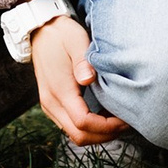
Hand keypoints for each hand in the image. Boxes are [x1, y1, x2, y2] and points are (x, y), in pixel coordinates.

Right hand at [29, 16, 126, 146]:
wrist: (41, 31)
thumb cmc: (62, 34)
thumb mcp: (75, 40)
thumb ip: (82, 61)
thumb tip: (88, 79)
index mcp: (59, 89)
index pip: (83, 122)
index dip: (106, 126)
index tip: (125, 119)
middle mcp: (51, 103)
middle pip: (79, 136)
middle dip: (105, 135)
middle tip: (126, 123)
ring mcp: (50, 106)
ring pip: (74, 134)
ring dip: (98, 134)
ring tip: (118, 121)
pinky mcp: (52, 105)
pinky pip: (70, 126)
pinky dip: (89, 128)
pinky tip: (104, 116)